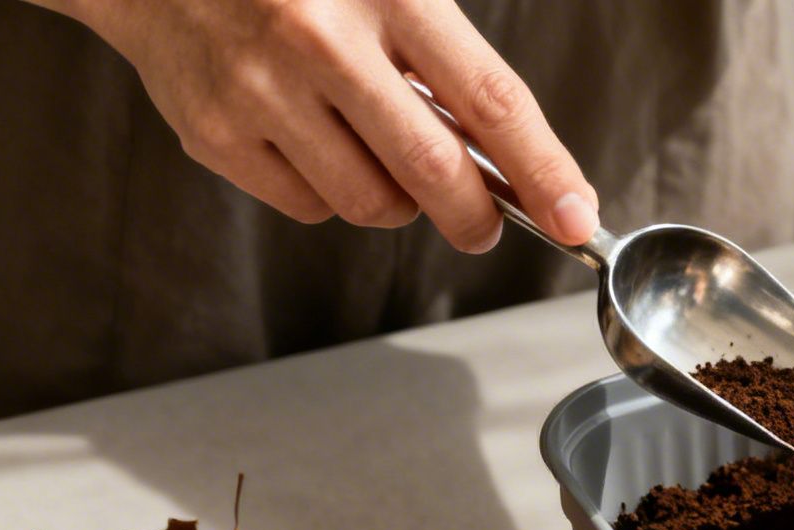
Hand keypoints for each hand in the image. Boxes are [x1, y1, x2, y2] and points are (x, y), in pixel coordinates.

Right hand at [34, 0, 599, 250]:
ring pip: (372, 204)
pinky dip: (330, 195)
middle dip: (475, 216)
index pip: (490, 99)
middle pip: (435, 173)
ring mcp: (262, 91)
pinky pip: (309, 207)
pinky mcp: (216, 133)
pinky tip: (316, 144)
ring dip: (398, 203)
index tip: (578, 218)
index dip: (544, 170)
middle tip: (483, 225)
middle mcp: (323, 40)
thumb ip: (448, 60)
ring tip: (380, 154)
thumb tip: (515, 161)